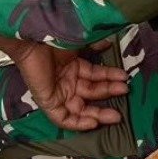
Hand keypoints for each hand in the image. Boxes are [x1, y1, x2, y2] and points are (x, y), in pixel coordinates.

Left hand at [9, 41, 128, 131]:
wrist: (32, 36)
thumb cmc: (54, 36)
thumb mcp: (79, 40)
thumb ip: (94, 44)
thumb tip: (110, 42)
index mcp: (73, 65)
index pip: (95, 76)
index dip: (110, 77)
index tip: (124, 77)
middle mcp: (66, 79)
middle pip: (91, 92)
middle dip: (109, 93)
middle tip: (125, 91)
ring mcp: (57, 91)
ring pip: (80, 109)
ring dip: (98, 113)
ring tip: (115, 115)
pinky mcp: (47, 101)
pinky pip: (63, 118)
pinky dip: (78, 123)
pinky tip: (93, 121)